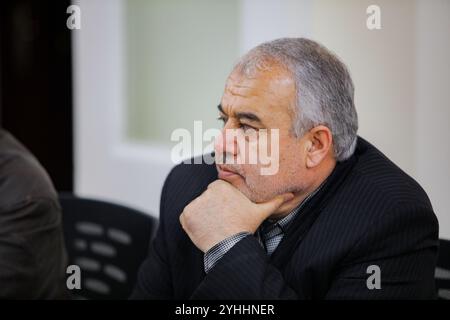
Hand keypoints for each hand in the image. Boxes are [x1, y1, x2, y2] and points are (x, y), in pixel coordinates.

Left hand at [179, 180, 293, 251]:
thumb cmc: (244, 227)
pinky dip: (193, 223)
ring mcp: (194, 203)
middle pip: (207, 199)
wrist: (230, 246)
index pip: (218, 191)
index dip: (223, 203)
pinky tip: (205, 228)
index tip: (228, 212)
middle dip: (212, 208)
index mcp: (221, 186)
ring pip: (198, 208)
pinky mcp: (186, 215)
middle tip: (222, 220)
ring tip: (215, 225)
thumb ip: (273, 200)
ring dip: (203, 216)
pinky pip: (187, 217)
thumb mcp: (261, 211)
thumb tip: (288, 194)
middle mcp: (206, 191)